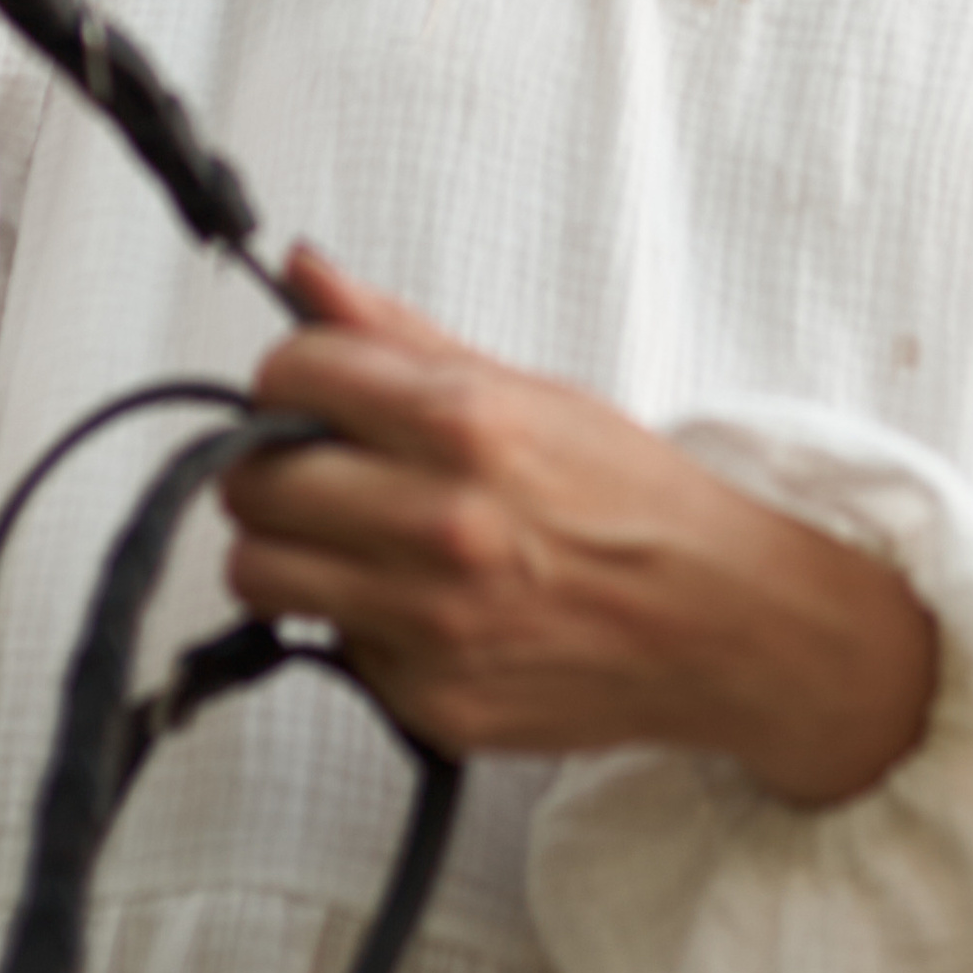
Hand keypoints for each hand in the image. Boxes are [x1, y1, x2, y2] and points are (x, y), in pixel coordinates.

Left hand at [220, 249, 936, 803]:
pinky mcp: (431, 699)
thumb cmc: (628, 498)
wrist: (718, 620)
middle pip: (254, 484)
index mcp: (466, 423)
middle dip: (267, 468)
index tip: (299, 390)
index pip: (292, 377)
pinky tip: (414, 605)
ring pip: (260, 574)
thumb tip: (306, 273)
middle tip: (307, 471)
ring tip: (339, 540)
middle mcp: (440, 523)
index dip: (284, 377)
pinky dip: (356, 625)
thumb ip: (400, 336)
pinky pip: (334, 649)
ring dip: (284, 550)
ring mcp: (431, 622)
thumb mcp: (527, 389)